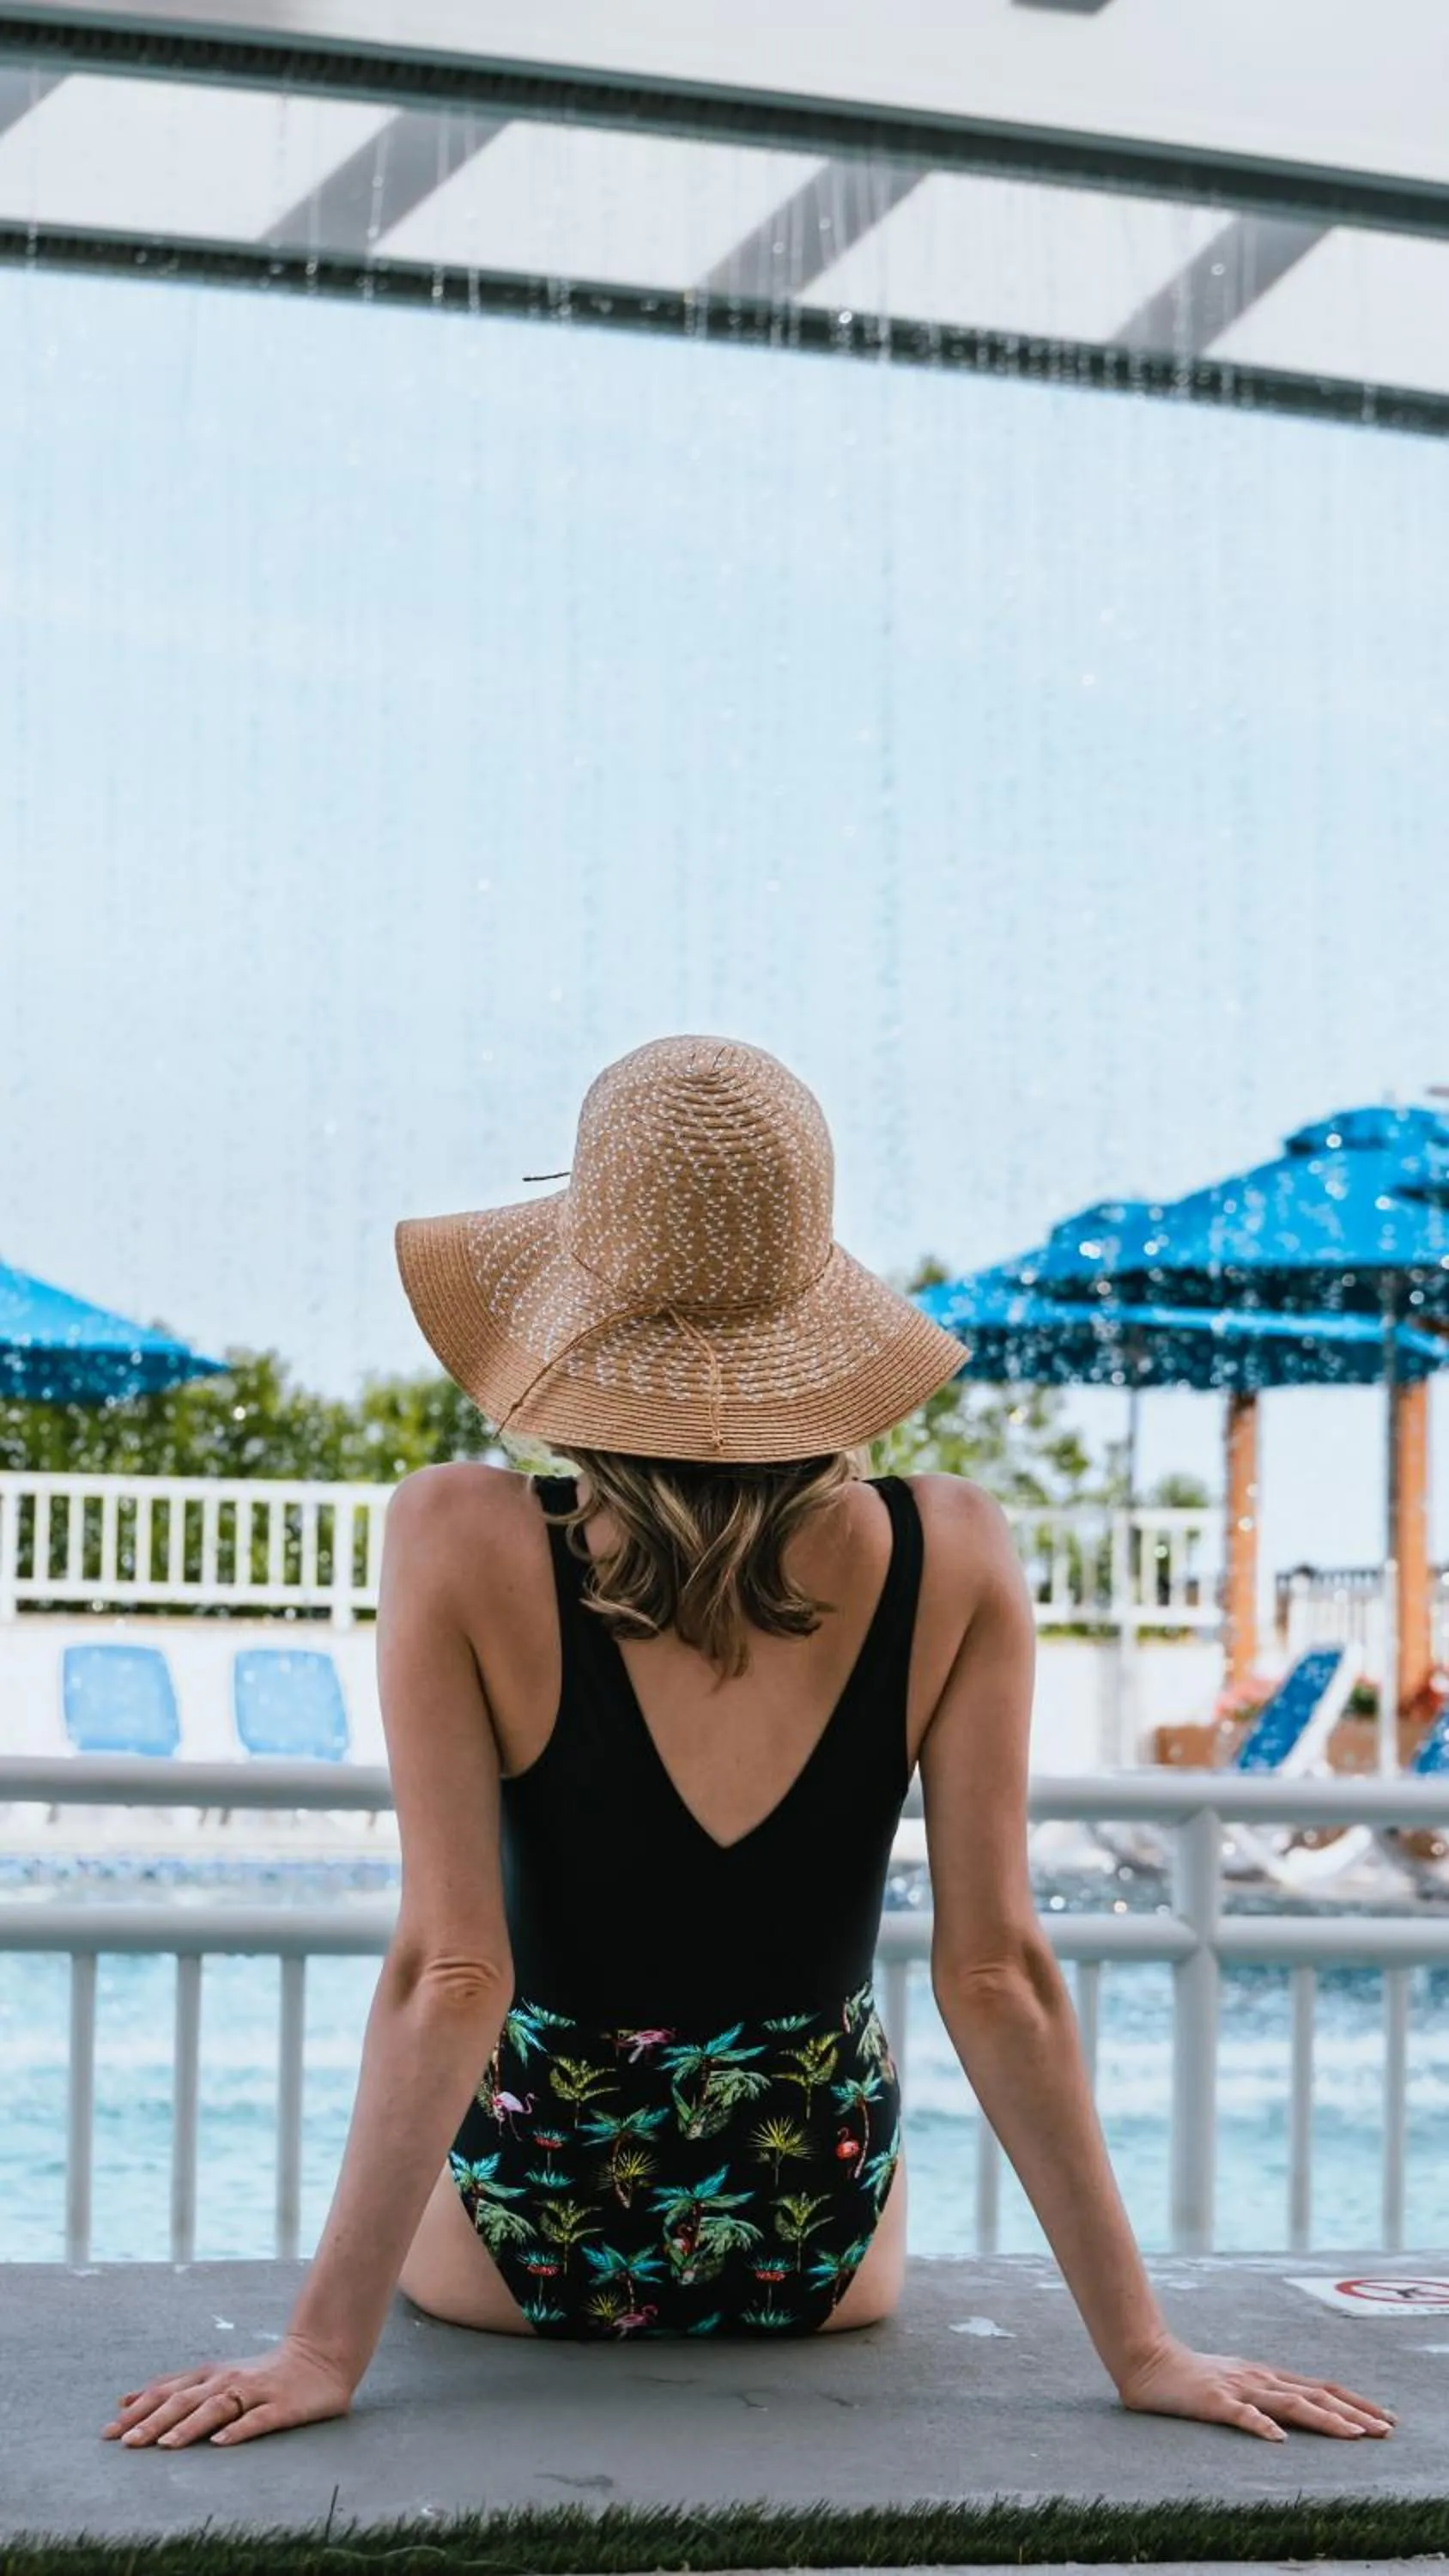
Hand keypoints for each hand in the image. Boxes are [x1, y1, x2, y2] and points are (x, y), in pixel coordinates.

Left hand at [102, 2333, 355, 2449]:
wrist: (319, 2357)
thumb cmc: (260, 2374)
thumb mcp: (213, 2376)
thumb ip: (174, 2387)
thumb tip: (125, 2400)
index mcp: (209, 2375)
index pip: (166, 2391)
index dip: (137, 2411)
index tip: (108, 2433)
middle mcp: (227, 2380)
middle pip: (185, 2401)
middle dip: (154, 2422)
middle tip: (127, 2444)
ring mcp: (255, 2391)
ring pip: (217, 2408)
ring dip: (190, 2426)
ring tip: (167, 2445)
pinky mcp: (281, 2405)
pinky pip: (258, 2419)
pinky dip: (239, 2429)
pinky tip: (223, 2442)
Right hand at [1117, 2333, 1394, 2441]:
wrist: (1147, 2360)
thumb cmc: (1192, 2377)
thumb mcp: (1237, 2382)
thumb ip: (1265, 2395)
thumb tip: (1296, 2417)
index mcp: (1267, 2375)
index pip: (1321, 2387)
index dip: (1355, 2402)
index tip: (1385, 2419)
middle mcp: (1260, 2378)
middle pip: (1315, 2395)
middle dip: (1354, 2414)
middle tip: (1385, 2432)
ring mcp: (1237, 2387)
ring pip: (1288, 2404)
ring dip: (1323, 2419)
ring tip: (1351, 2435)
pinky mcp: (1213, 2400)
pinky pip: (1240, 2414)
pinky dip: (1261, 2425)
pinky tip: (1277, 2438)